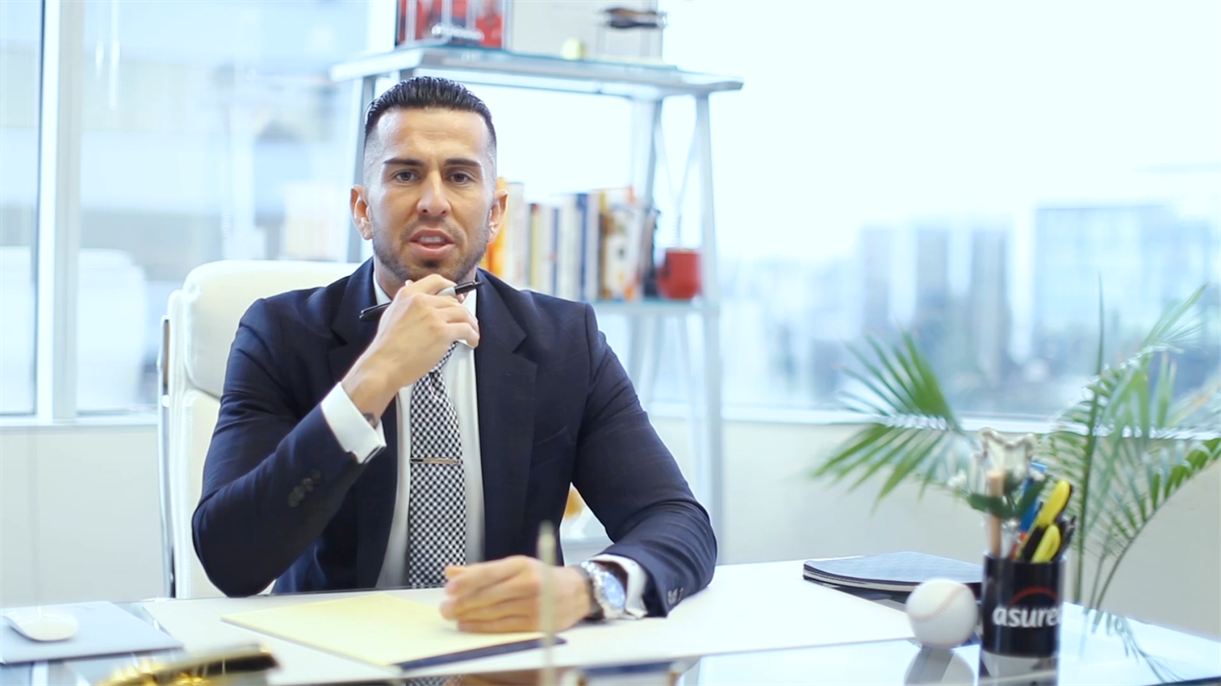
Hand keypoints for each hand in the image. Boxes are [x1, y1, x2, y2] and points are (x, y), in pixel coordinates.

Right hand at [342, 274, 479, 417]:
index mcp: (408, 295)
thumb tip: (413, 290)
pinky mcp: (442, 332)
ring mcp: (432, 316)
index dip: (451, 287)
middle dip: (462, 311)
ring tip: (471, 333)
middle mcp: (421, 301)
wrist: (383, 365)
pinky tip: (471, 341)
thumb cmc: (387, 347)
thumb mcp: (391, 314)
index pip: (437, 281)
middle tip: (465, 320)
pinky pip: (466, 329)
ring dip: (471, 324)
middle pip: (452, 300)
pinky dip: (473, 335)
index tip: (458, 295)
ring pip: (463, 313)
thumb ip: (406, 303)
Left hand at [439, 556, 590, 632]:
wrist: (576, 591)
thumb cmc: (540, 577)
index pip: (489, 573)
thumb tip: (451, 572)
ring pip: (493, 612)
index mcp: (521, 564)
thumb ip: (481, 570)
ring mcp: (533, 604)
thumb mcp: (514, 566)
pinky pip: (503, 626)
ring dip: (469, 616)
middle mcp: (528, 583)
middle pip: (489, 595)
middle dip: (463, 603)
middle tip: (445, 608)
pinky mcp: (536, 623)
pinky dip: (482, 627)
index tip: (449, 589)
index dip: (466, 582)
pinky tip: (468, 626)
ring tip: (453, 616)